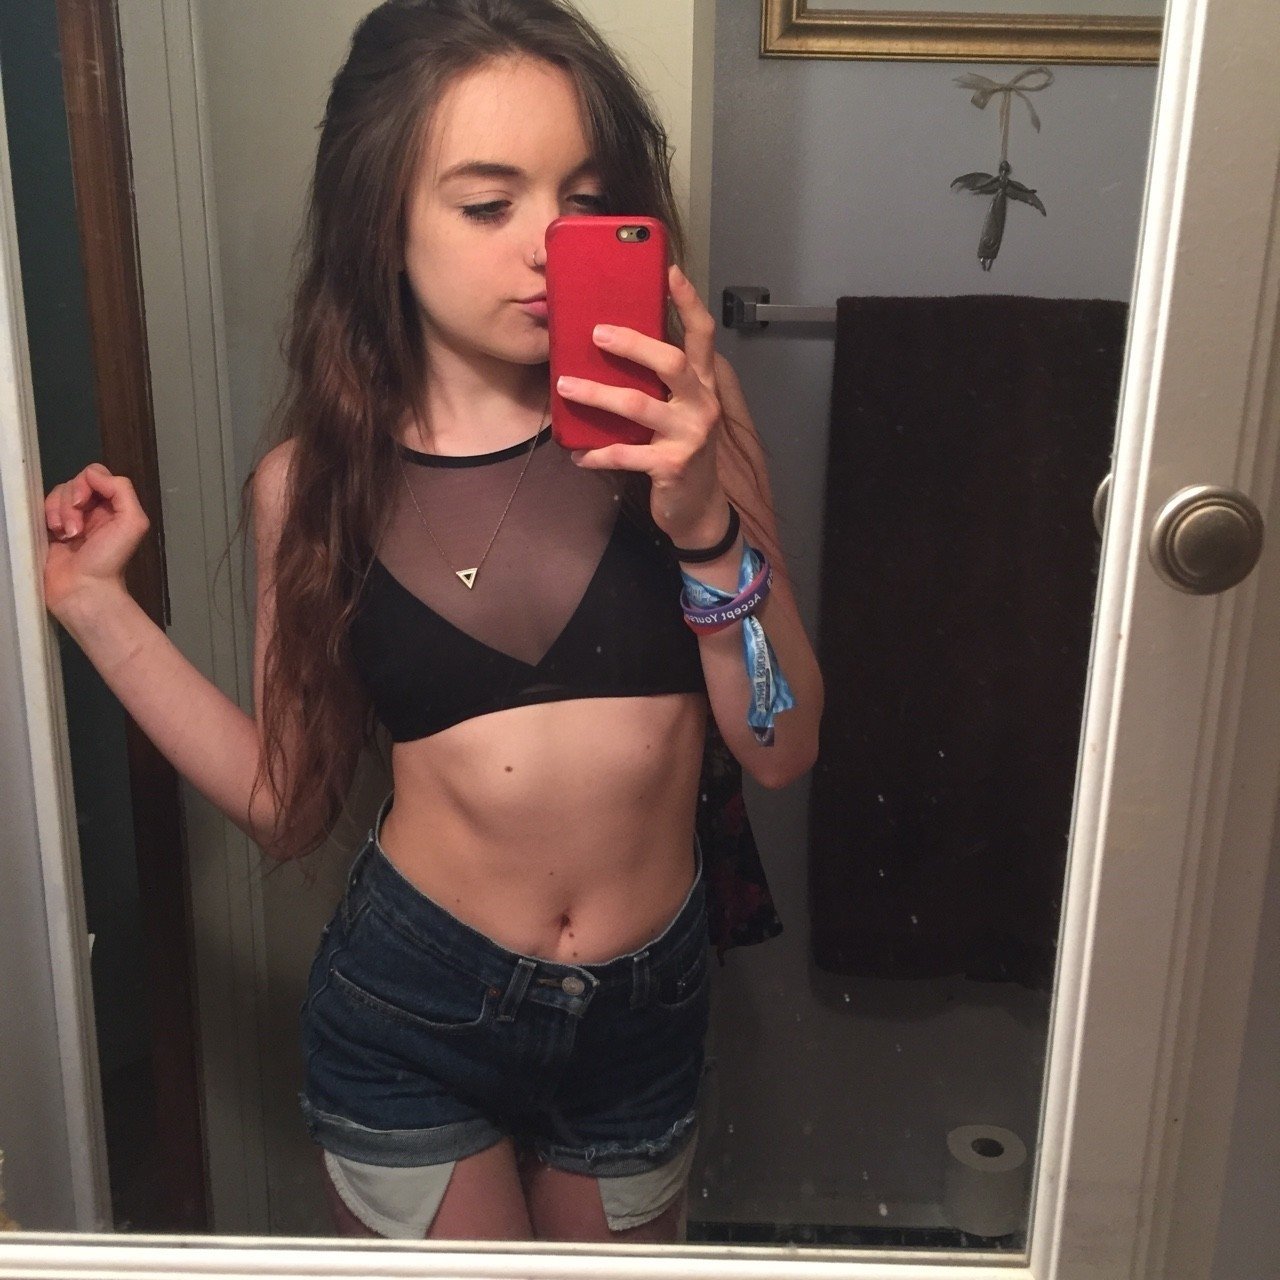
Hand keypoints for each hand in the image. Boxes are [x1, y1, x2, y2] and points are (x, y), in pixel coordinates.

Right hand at [43, 463, 149, 619]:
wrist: (83, 589)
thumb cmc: (110, 559)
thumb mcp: (133, 522)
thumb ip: (122, 490)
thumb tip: (93, 475)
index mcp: (113, 505)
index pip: (95, 474)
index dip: (86, 484)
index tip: (84, 505)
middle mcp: (93, 508)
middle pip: (73, 482)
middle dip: (71, 503)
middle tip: (76, 530)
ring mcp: (70, 518)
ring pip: (56, 493)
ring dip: (59, 512)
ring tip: (67, 536)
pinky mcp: (50, 528)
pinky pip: (42, 507)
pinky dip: (47, 517)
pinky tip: (55, 535)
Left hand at [558, 264, 728, 545]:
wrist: (698, 509)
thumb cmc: (680, 450)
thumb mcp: (677, 410)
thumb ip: (659, 382)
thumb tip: (612, 345)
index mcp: (703, 383)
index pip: (702, 333)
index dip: (688, 301)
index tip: (668, 270)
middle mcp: (701, 403)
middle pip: (670, 361)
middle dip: (632, 344)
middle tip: (596, 332)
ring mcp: (689, 435)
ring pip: (639, 405)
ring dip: (597, 394)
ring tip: (565, 385)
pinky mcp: (672, 465)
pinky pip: (626, 455)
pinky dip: (597, 453)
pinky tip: (577, 454)